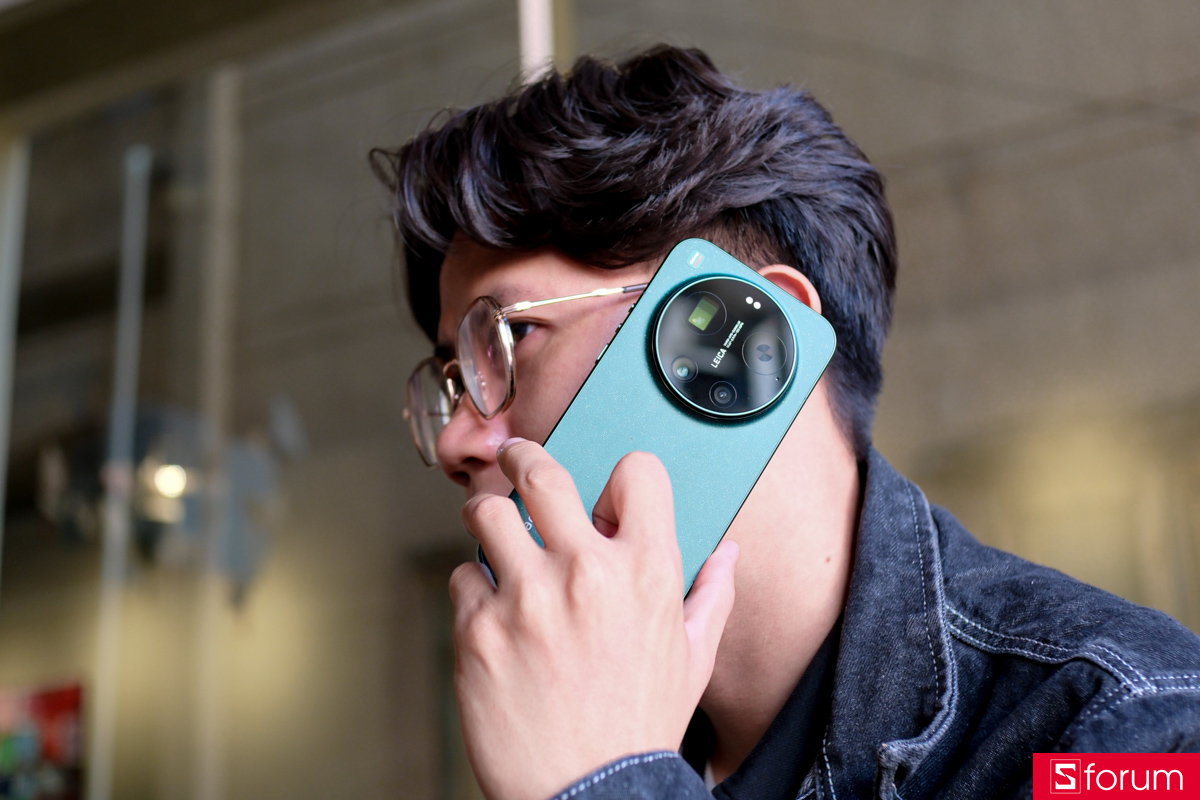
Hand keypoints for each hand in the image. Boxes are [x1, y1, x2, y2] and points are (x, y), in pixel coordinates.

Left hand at [449, 438, 738, 799]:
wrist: (588, 795)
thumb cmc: (639, 727)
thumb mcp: (693, 658)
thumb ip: (711, 596)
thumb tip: (727, 553)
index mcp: (646, 572)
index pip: (637, 472)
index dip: (622, 474)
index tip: (601, 489)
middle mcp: (585, 574)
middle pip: (541, 473)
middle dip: (521, 458)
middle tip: (513, 460)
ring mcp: (526, 599)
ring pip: (485, 514)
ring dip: (485, 518)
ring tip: (490, 531)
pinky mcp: (478, 631)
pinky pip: (461, 579)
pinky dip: (472, 591)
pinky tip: (491, 613)